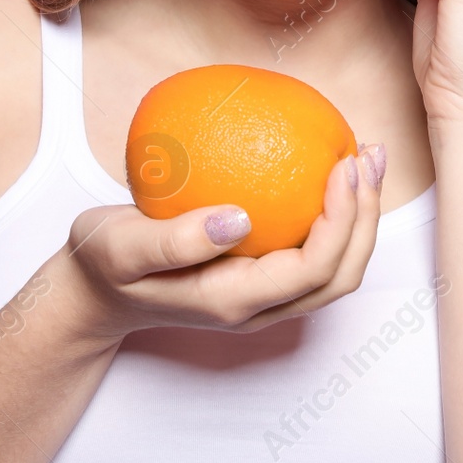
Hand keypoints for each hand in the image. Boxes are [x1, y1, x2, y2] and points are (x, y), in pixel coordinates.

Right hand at [59, 143, 386, 343]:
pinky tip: (329, 166)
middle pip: (340, 275)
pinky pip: (314, 251)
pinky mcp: (261, 278)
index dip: (341, 221)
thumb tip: (239, 218)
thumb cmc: (104, 266)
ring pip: (335, 268)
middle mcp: (259, 308)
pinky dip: (336, 214)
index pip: (312, 270)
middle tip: (369, 154)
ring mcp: (264, 298)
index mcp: (233, 302)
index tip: (343, 165)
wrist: (93, 293)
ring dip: (360, 217)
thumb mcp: (120, 248)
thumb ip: (174, 241)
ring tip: (366, 157)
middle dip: (367, 217)